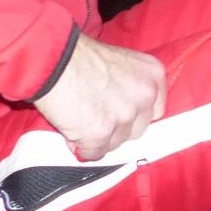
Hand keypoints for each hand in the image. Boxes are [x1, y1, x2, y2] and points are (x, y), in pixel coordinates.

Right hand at [34, 34, 165, 160]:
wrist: (55, 61)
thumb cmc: (80, 57)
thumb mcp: (119, 62)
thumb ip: (129, 85)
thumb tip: (122, 112)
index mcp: (153, 75)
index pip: (156, 110)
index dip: (135, 116)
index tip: (121, 116)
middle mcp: (145, 95)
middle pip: (138, 129)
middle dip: (118, 129)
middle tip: (96, 117)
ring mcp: (125, 115)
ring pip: (116, 143)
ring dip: (99, 138)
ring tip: (81, 120)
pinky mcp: (101, 133)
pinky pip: (95, 153)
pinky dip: (83, 148)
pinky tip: (73, 132)